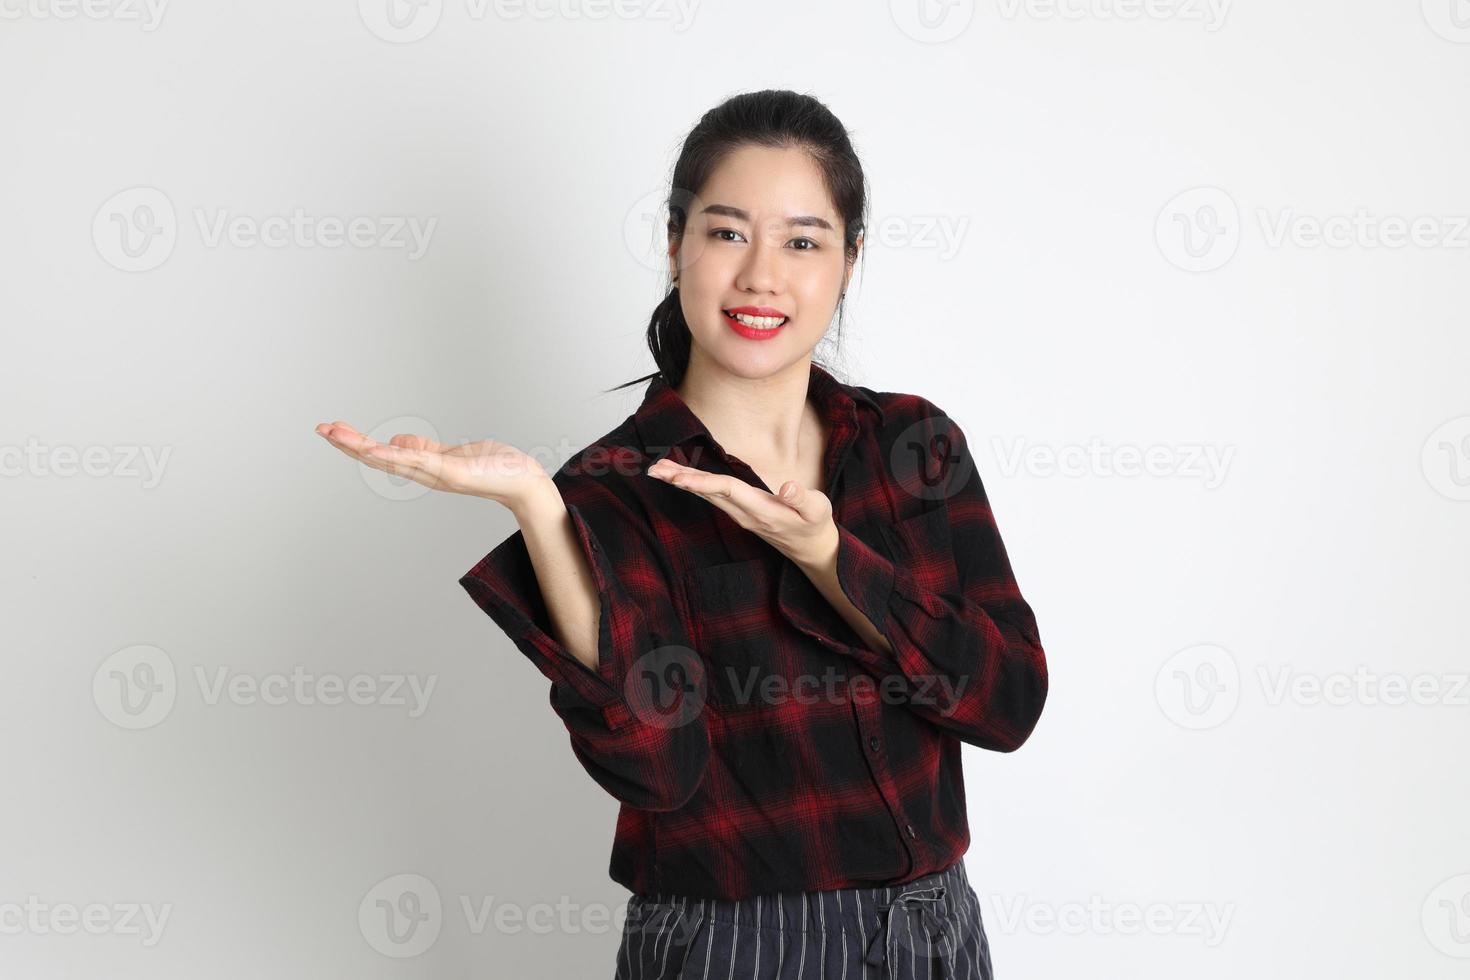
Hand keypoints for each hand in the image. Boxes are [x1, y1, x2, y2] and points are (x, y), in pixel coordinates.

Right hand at [315, 421, 551, 510]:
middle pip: (378, 458)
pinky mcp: (453, 471)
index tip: (331, 429)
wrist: (523, 482)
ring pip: (392, 459)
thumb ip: (423, 449)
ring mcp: (437, 474)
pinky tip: (377, 447)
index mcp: (422, 467)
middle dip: (348, 444)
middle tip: (320, 429)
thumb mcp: (451, 455)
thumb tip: (396, 439)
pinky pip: (420, 462)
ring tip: (337, 434)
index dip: (355, 444)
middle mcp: (424, 474)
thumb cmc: (492, 468)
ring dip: (362, 447)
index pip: (381, 454)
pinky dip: (397, 455)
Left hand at [645, 458, 838, 568]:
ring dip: (682, 481)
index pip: (726, 491)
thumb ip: (803, 499)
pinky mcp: (739, 512)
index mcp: (761, 509)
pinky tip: (680, 477)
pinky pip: (711, 496)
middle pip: (707, 493)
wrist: (810, 548)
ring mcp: (739, 514)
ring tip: (658, 469)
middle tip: (653, 469)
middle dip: (681, 480)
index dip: (702, 483)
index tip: (678, 477)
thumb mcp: (817, 510)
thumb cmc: (814, 525)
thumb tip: (788, 487)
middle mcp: (744, 513)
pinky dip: (693, 485)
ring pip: (706, 495)